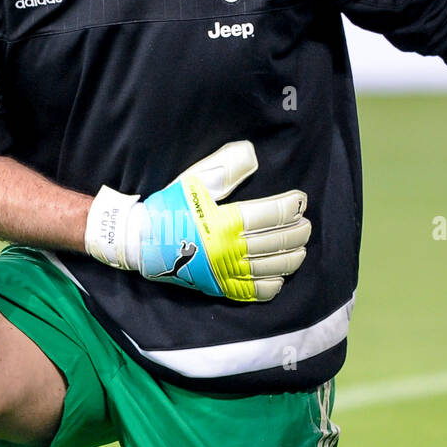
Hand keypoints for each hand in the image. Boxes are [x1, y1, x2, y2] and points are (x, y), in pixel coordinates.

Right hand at [85, 141, 310, 300]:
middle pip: (277, 242)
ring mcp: (226, 272)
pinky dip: (272, 285)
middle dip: (298, 232)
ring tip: (300, 247)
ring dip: (292, 257)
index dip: (291, 206)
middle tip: (305, 224)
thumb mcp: (193, 181)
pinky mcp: (220, 287)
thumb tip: (252, 154)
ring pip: (272, 268)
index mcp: (225, 222)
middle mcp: (229, 250)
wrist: (142, 242)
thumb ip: (225, 167)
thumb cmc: (168, 208)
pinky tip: (279, 276)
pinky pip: (254, 292)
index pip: (271, 215)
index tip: (300, 200)